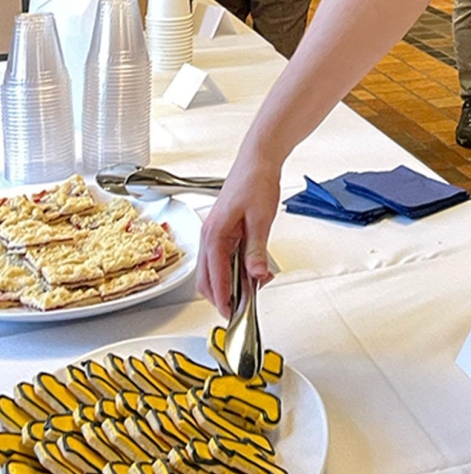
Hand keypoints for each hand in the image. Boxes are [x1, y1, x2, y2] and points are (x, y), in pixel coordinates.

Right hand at [196, 153, 279, 317]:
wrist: (257, 160)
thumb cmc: (256, 182)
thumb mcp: (261, 220)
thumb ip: (257, 250)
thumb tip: (257, 276)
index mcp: (214, 234)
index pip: (215, 276)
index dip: (223, 298)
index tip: (231, 313)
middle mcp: (208, 235)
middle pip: (207, 278)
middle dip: (222, 296)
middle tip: (241, 309)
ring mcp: (213, 233)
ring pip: (213, 270)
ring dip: (228, 283)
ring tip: (250, 291)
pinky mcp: (221, 230)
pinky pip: (221, 258)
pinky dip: (231, 270)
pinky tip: (249, 272)